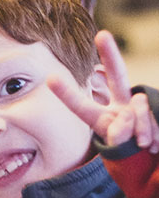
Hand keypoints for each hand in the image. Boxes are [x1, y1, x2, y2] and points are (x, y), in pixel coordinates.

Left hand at [48, 30, 158, 151]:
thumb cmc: (130, 159)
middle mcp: (121, 105)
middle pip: (117, 75)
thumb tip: (127, 115)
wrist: (152, 162)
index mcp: (102, 119)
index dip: (67, 94)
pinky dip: (154, 134)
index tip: (49, 78)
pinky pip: (153, 116)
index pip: (81, 106)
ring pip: (139, 108)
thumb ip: (118, 136)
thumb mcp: (119, 154)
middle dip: (111, 54)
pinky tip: (153, 145)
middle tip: (102, 34)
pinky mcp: (157, 107)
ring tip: (144, 146)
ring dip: (142, 130)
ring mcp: (141, 106)